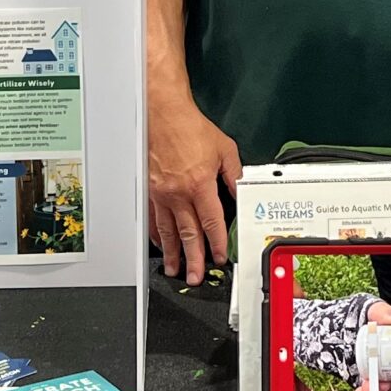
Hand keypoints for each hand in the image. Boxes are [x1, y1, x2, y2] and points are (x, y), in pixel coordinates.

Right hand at [147, 89, 239, 285]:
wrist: (161, 113)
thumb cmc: (189, 126)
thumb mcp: (224, 148)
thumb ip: (234, 174)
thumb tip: (241, 191)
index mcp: (200, 184)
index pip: (212, 221)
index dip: (218, 242)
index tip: (221, 256)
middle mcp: (179, 192)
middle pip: (189, 233)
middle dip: (194, 258)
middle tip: (197, 276)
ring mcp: (161, 193)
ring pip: (168, 231)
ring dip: (173, 253)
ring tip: (175, 269)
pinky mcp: (149, 189)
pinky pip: (153, 218)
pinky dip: (157, 234)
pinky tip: (160, 244)